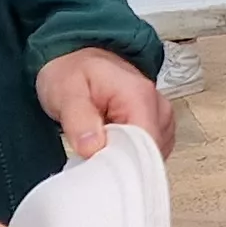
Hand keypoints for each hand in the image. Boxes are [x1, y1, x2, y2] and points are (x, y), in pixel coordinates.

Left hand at [36, 47, 172, 160]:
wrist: (78, 59)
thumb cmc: (73, 71)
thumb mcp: (66, 92)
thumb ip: (79, 119)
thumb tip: (92, 147)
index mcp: (139, 95)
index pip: (146, 144)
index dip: (123, 163)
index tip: (97, 168)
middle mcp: (157, 106)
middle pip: (151, 154)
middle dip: (122, 164)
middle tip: (90, 158)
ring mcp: (159, 117)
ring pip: (151, 157)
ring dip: (125, 161)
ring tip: (98, 148)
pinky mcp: (156, 126)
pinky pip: (148, 153)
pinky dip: (129, 157)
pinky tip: (110, 146)